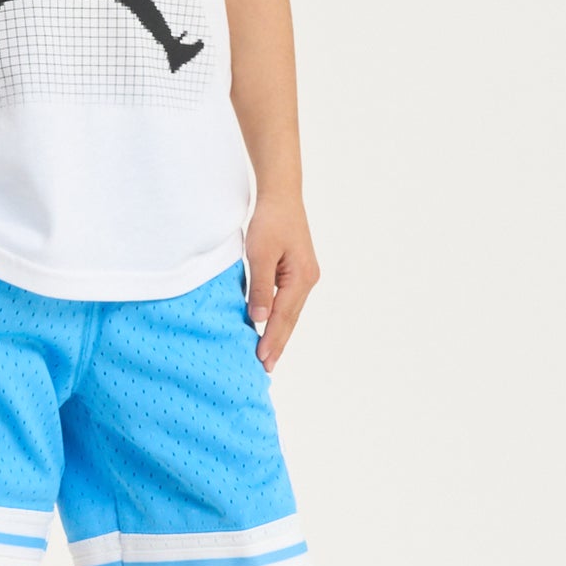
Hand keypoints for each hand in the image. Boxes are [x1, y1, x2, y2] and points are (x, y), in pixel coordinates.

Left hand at [244, 192, 319, 370]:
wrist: (282, 196)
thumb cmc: (270, 221)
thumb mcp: (260, 254)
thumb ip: (260, 287)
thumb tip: (258, 318)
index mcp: (301, 278)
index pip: (282, 317)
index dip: (271, 339)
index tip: (261, 360)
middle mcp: (307, 280)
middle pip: (290, 319)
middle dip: (277, 344)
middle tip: (265, 368)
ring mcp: (305, 277)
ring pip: (290, 312)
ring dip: (278, 333)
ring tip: (267, 356)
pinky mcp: (297, 272)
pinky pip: (287, 301)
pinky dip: (278, 317)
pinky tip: (270, 328)